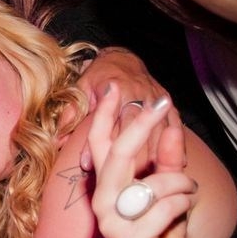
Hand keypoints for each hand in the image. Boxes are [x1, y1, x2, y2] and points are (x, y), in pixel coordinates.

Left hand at [76, 48, 179, 170]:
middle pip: (138, 128)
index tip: (88, 164)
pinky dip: (178, 146)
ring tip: (146, 179)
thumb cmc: (99, 76)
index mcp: (117, 90)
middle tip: (121, 179)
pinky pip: (175, 126)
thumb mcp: (81, 88)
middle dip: (130, 154)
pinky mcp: (169, 105)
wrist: (123, 59)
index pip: (109, 121)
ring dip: (155, 155)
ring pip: (160, 131)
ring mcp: (157, 100)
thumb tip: (58, 139)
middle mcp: (140, 95)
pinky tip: (177, 165)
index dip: (98, 145)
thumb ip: (71, 113)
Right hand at [87, 83, 195, 237]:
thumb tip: (171, 129)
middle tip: (162, 104)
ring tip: (188, 193)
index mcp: (107, 185)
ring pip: (154, 183)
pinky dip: (183, 206)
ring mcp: (111, 220)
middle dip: (141, 126)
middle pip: (119, 154)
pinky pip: (166, 207)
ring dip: (182, 185)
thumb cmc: (161, 230)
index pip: (99, 145)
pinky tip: (182, 213)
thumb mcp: (168, 190)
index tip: (114, 89)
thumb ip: (168, 162)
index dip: (105, 117)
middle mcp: (102, 200)